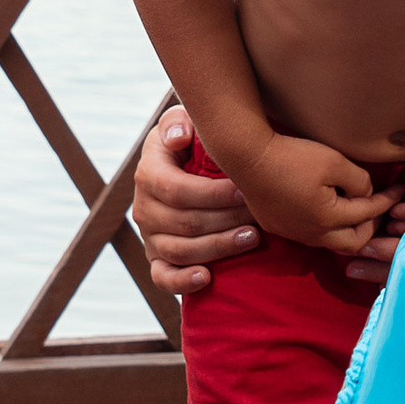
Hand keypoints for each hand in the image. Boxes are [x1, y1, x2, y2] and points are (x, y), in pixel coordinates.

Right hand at [133, 106, 264, 296]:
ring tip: (253, 239)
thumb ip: (178, 121)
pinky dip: (182, 282)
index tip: (246, 191)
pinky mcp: (157, 260)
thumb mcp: (185, 123)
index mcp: (148, 173)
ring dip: (218, 247)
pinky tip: (206, 278)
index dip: (213, 194)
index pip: (176, 189)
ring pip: (180, 250)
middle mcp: (143, 207)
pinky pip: (163, 278)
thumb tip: (178, 137)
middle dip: (226, 220)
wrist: (189, 168)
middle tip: (261, 217)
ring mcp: (149, 237)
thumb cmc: (194, 142)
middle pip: (184, 222)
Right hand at [239, 133, 393, 255]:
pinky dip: (326, 225)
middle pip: (354, 242)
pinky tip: (327, 208)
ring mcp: (293, 233)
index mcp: (328, 219)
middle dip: (371, 226)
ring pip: (331, 241)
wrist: (247, 157)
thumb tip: (365, 194)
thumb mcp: (334, 162)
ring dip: (347, 227)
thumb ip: (359, 181)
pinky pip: (310, 234)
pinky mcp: (278, 227)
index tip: (401, 188)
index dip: (388, 200)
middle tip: (379, 206)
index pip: (368, 213)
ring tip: (356, 208)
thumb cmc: (292, 157)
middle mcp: (312, 234)